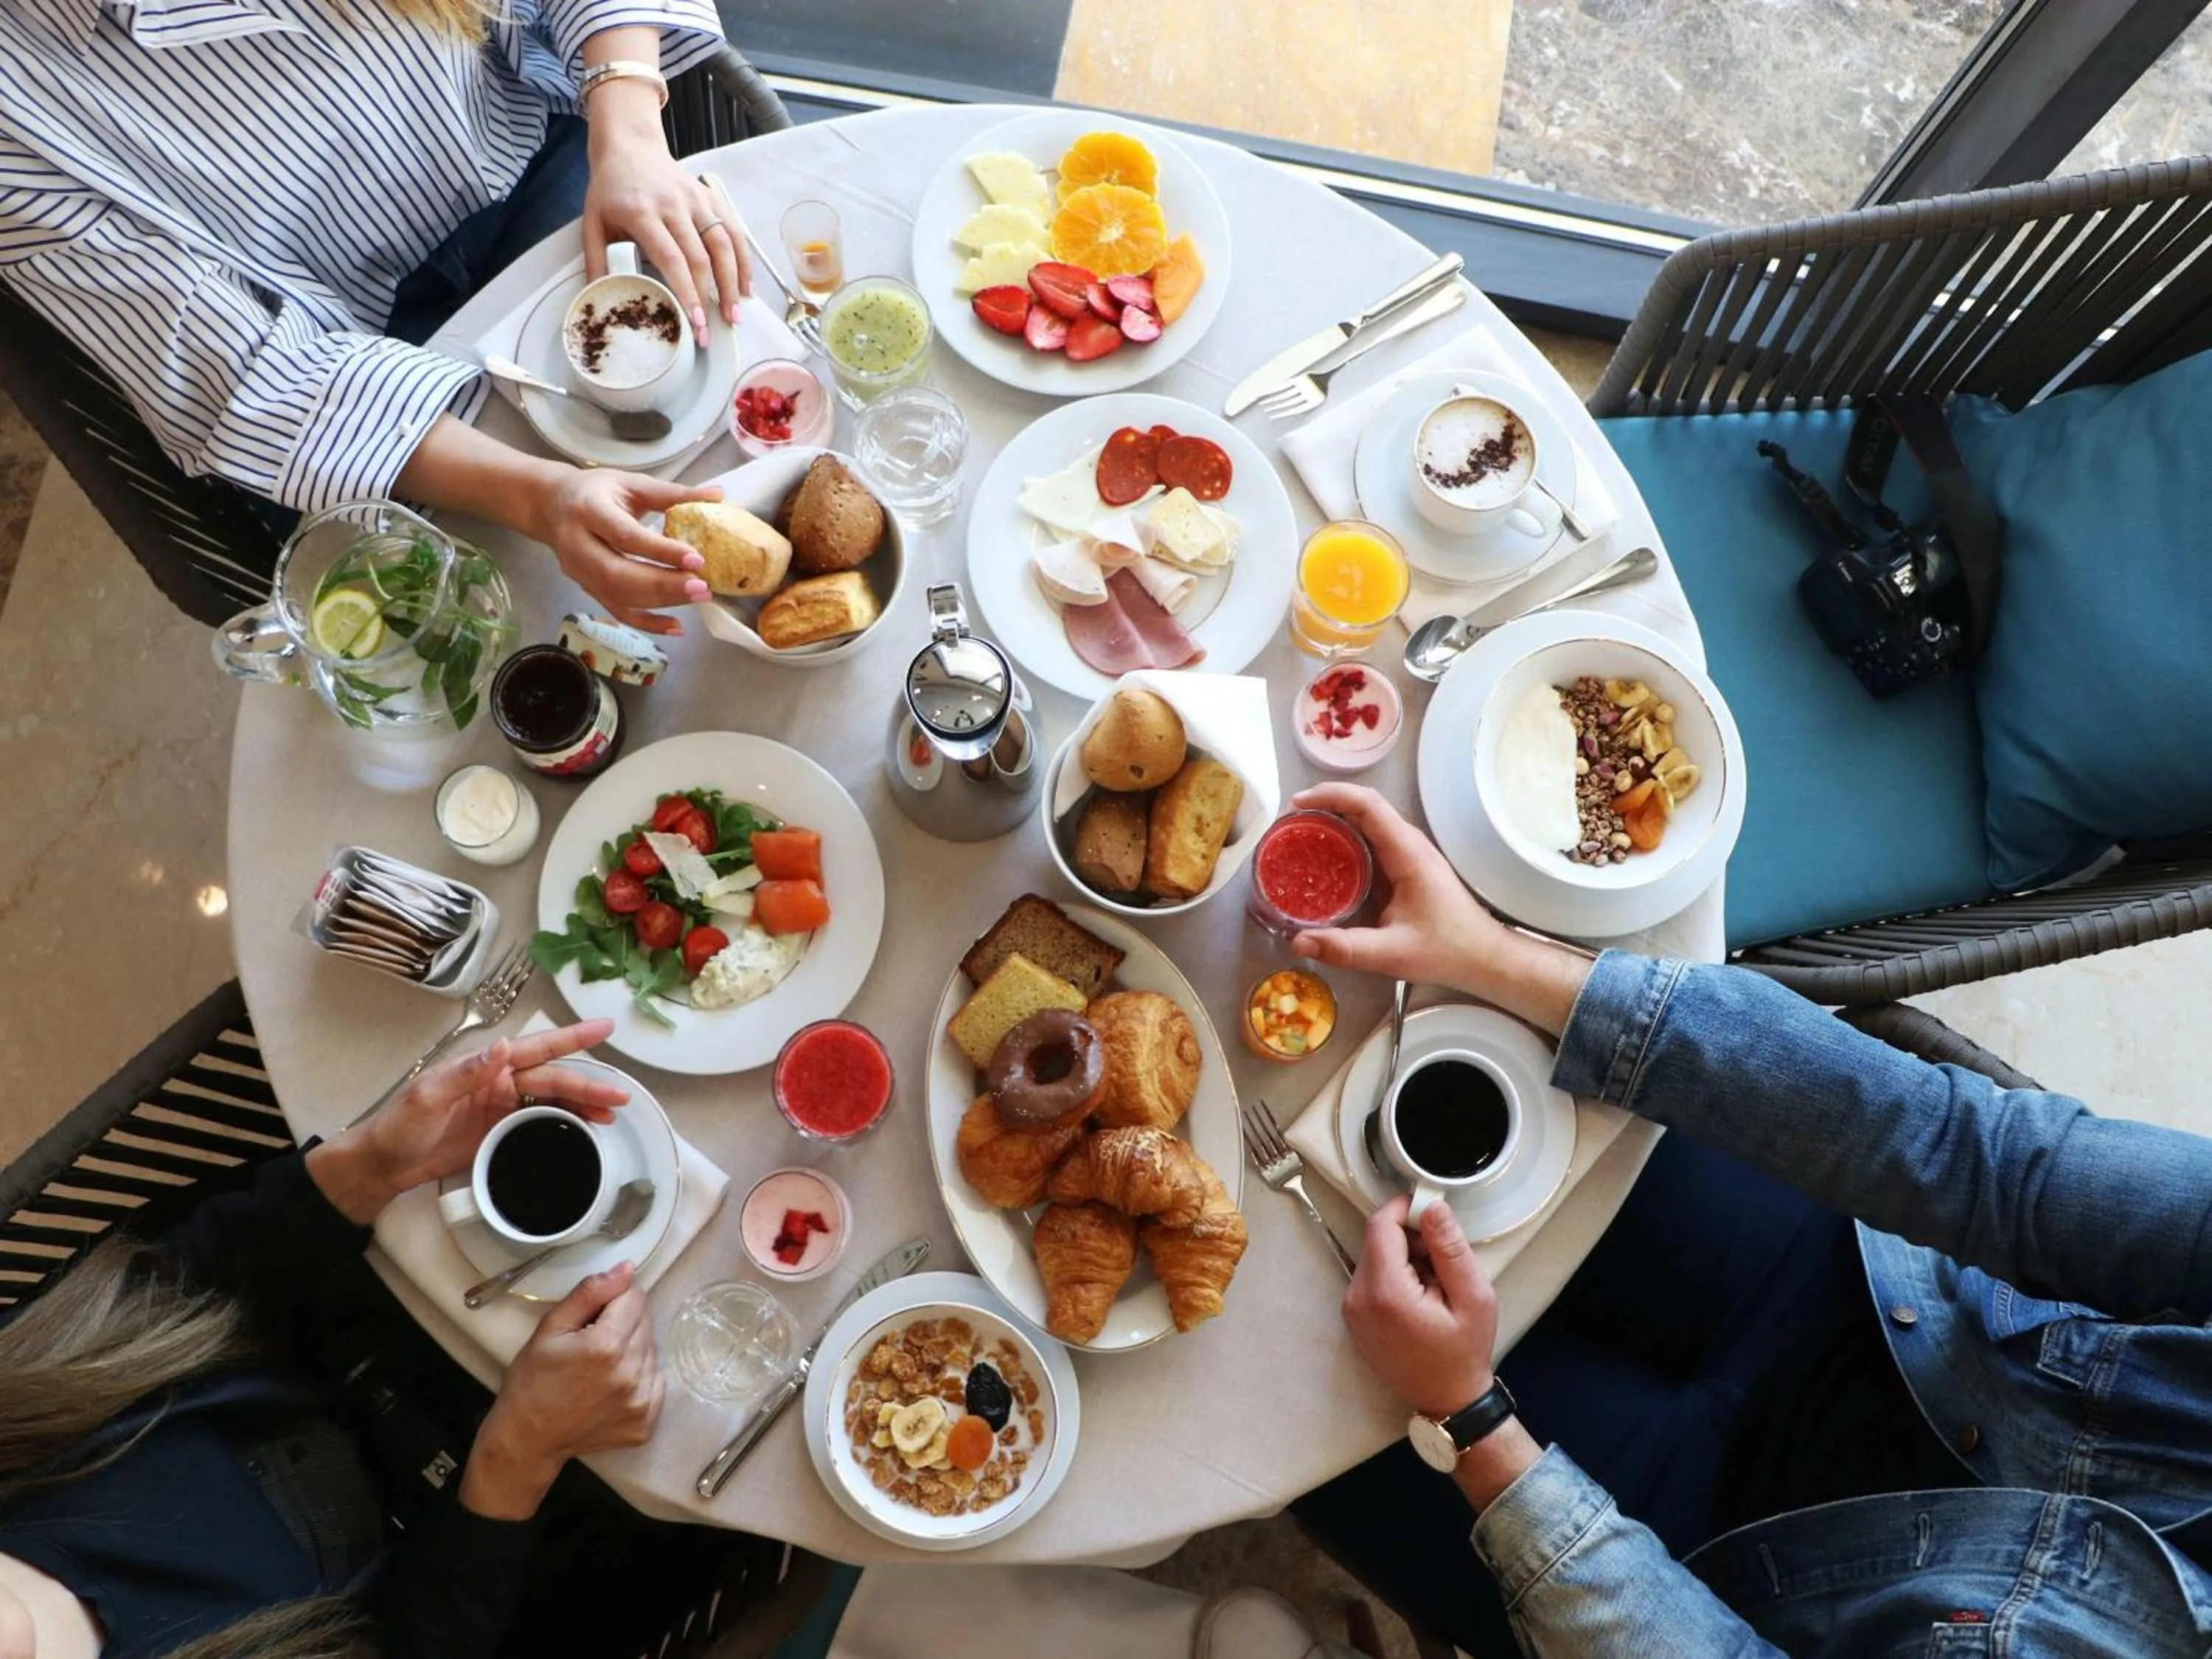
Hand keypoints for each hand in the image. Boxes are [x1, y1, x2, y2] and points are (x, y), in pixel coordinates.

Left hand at [358, 1020, 627, 1203]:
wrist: (383, 1166)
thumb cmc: (398, 1127)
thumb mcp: (427, 1097)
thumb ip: (466, 1073)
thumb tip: (506, 1047)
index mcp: (486, 1067)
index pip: (537, 1049)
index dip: (572, 1038)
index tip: (604, 1028)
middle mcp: (501, 1082)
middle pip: (554, 1079)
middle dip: (589, 1085)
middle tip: (621, 1096)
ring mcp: (503, 1109)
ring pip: (554, 1101)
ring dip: (583, 1105)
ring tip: (612, 1114)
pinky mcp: (502, 1133)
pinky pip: (542, 1124)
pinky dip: (566, 1125)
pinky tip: (585, 1131)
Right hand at [464, 1263, 664, 1518]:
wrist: (528, 1438)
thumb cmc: (533, 1380)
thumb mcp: (550, 1328)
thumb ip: (590, 1292)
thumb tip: (627, 1269)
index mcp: (607, 1345)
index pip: (635, 1297)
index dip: (614, 1299)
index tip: (594, 1315)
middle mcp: (631, 1372)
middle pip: (646, 1322)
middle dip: (623, 1323)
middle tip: (592, 1341)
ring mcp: (641, 1401)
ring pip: (651, 1351)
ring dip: (632, 1350)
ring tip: (600, 1366)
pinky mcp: (646, 1422)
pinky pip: (655, 1382)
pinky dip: (639, 1378)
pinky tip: (611, 1385)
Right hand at [531, 469, 720, 634]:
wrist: (550, 505)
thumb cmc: (596, 491)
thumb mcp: (631, 483)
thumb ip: (673, 493)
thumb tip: (719, 495)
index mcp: (589, 510)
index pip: (625, 536)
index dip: (661, 551)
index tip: (697, 559)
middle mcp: (577, 543)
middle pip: (618, 573)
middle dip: (663, 585)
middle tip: (702, 587)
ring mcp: (578, 570)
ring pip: (617, 595)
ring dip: (661, 602)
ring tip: (698, 598)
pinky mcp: (585, 587)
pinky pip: (617, 611)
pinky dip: (647, 623)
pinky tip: (676, 627)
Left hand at [583, 101, 748, 333]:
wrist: (629, 146)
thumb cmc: (610, 188)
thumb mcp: (593, 222)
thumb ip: (596, 260)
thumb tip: (600, 299)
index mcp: (643, 212)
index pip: (673, 258)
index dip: (687, 292)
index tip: (696, 321)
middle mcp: (675, 204)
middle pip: (702, 257)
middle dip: (712, 297)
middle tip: (714, 330)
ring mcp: (697, 199)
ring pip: (724, 244)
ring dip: (734, 282)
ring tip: (736, 314)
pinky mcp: (711, 197)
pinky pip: (733, 231)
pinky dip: (743, 260)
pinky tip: (745, 287)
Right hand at [1288, 783, 1513, 994]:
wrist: (1483, 956)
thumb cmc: (1447, 950)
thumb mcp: (1393, 954)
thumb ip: (1345, 949)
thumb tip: (1299, 941)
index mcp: (1408, 854)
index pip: (1368, 805)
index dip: (1331, 795)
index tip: (1298, 804)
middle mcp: (1409, 845)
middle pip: (1363, 806)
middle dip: (1324, 805)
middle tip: (1289, 823)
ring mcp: (1408, 854)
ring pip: (1366, 822)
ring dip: (1333, 820)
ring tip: (1297, 835)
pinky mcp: (1405, 867)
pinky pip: (1370, 841)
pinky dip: (1344, 840)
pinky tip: (1322, 859)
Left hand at [1342, 1195, 1497, 1420]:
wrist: (1447, 1400)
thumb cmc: (1464, 1352)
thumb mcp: (1473, 1297)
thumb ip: (1450, 1248)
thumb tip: (1431, 1207)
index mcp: (1385, 1292)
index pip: (1380, 1226)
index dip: (1405, 1209)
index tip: (1432, 1209)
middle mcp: (1357, 1298)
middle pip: (1376, 1240)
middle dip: (1410, 1237)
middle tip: (1444, 1258)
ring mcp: (1351, 1310)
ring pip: (1374, 1256)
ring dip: (1404, 1257)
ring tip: (1435, 1283)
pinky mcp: (1353, 1317)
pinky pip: (1371, 1277)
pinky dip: (1394, 1275)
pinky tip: (1421, 1296)